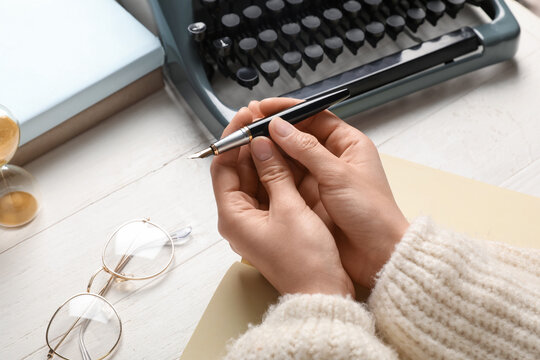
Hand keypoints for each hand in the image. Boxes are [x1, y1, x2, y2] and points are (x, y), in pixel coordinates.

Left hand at [210, 106, 354, 296]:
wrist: (322, 293)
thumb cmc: (305, 261)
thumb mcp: (289, 209)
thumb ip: (274, 172)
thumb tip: (261, 143)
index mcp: (232, 216)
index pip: (222, 167)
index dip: (233, 139)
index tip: (245, 117)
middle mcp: (238, 218)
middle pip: (236, 171)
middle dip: (248, 144)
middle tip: (262, 119)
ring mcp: (254, 222)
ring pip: (253, 179)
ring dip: (263, 156)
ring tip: (275, 131)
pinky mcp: (270, 224)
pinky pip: (267, 191)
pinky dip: (275, 173)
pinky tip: (286, 157)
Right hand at [256, 98, 408, 288]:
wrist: (378, 254)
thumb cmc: (371, 212)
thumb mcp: (338, 175)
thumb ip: (307, 150)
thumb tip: (279, 126)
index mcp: (348, 144)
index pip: (315, 116)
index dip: (289, 110)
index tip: (264, 108)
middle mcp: (333, 158)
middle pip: (299, 136)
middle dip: (274, 130)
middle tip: (248, 124)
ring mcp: (320, 179)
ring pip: (289, 158)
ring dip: (270, 151)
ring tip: (246, 143)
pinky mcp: (310, 198)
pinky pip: (286, 179)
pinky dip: (271, 173)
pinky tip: (254, 167)